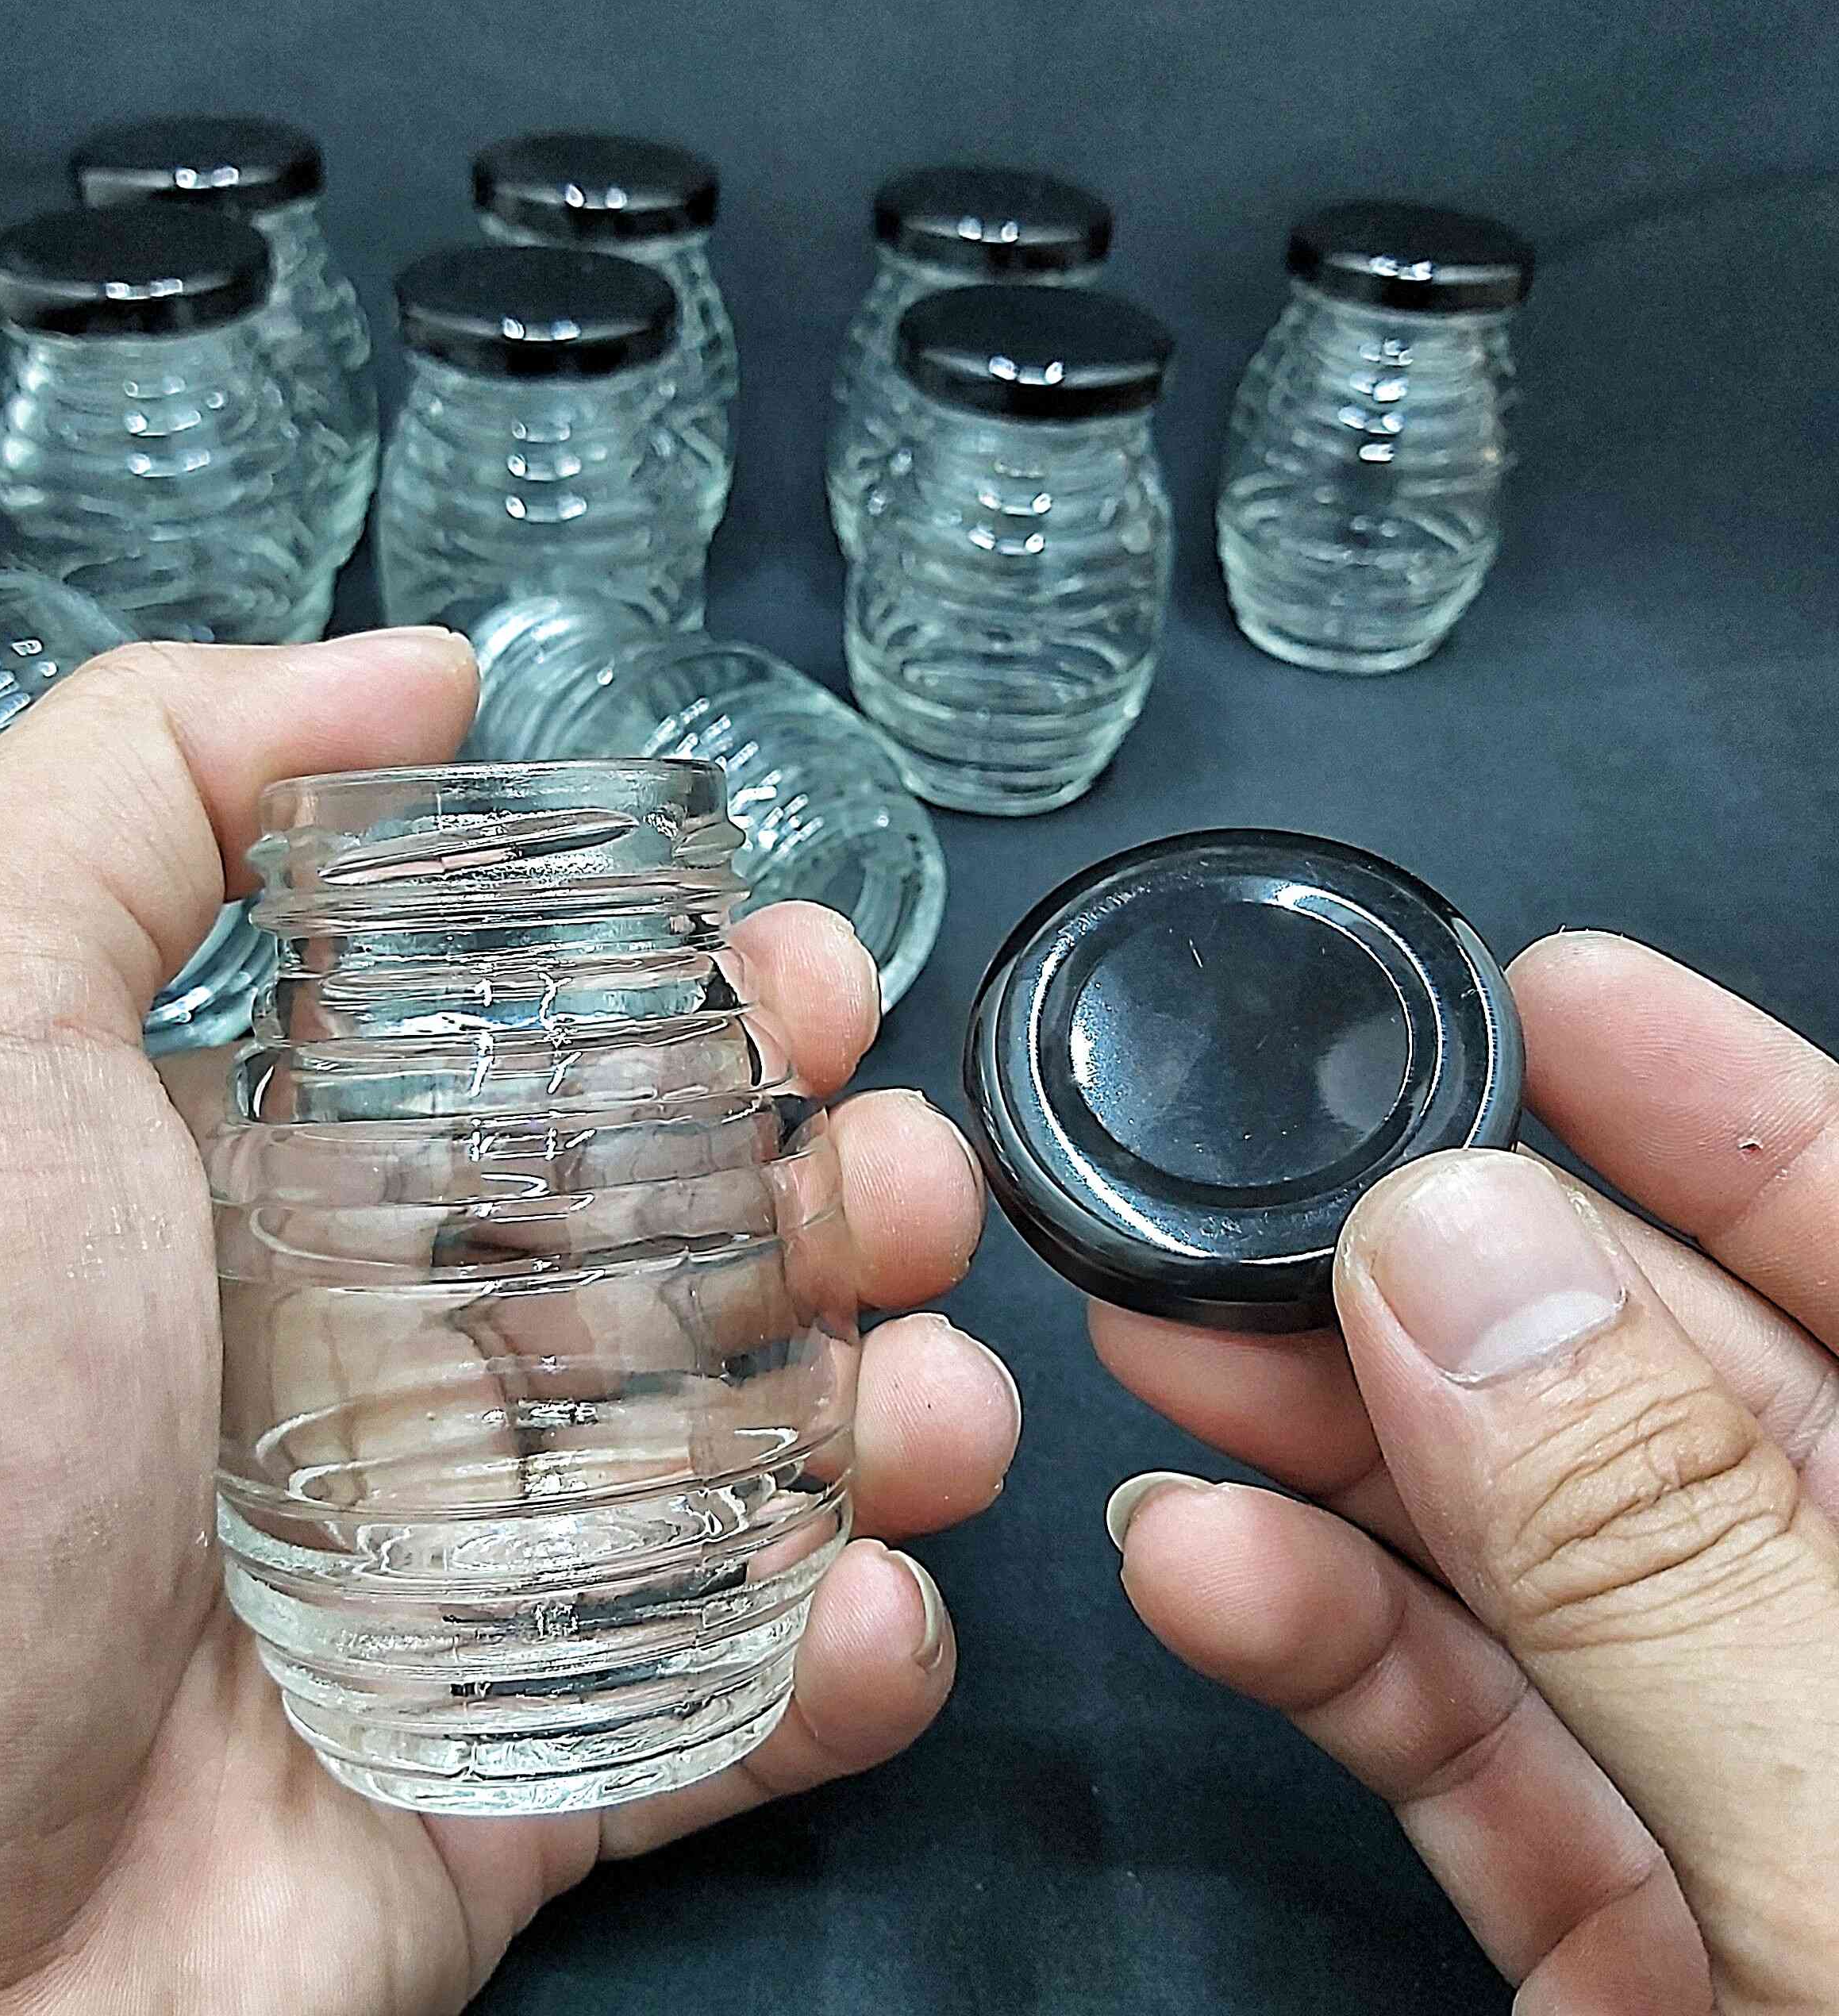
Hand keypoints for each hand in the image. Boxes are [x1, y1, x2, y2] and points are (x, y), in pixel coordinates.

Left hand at [0, 630, 1017, 2014]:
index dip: (710, 1019)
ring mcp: (462, 1595)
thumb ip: (146, 789)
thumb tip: (417, 668)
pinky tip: (874, 1610)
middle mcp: (386, 1384)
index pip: (559, 1085)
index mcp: (289, 1206)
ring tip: (941, 1409)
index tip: (806, 980)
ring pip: (749, 1477)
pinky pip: (729, 1718)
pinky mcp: (511, 1796)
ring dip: (891, 1421)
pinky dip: (841, 1663)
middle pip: (690, 1269)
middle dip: (839, 1204)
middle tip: (903, 1187)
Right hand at [1099, 932, 1838, 2011]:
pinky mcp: (1625, 1925)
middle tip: (1265, 1191)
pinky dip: (1316, 1644)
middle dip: (1446, 1275)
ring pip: (1528, 1554)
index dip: (1730, 1113)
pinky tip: (1198, 1563)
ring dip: (1327, 1441)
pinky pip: (1460, 1739)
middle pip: (1661, 1395)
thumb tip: (1465, 1252)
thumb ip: (1661, 1553)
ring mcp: (1751, 1795)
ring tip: (1164, 1345)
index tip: (1551, 992)